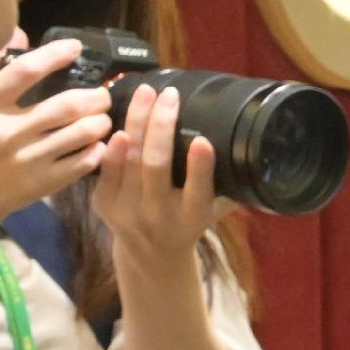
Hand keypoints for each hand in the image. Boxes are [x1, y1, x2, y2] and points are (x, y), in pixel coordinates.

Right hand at [0, 35, 110, 225]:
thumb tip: (19, 34)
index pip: (24, 72)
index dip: (53, 56)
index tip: (75, 47)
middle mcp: (7, 131)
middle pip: (67, 105)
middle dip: (95, 97)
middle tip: (102, 95)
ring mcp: (26, 158)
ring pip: (83, 133)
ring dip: (102, 122)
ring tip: (102, 119)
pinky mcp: (43, 182)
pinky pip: (85, 160)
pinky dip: (98, 148)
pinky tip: (97, 143)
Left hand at [83, 81, 221, 266]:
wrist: (151, 256)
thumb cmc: (189, 223)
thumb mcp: (213, 210)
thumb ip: (225, 185)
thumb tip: (247, 145)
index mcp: (193, 217)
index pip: (197, 190)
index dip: (200, 166)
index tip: (203, 141)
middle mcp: (159, 214)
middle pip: (156, 165)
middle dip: (161, 126)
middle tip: (169, 96)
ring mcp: (128, 210)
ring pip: (130, 159)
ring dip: (137, 122)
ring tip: (145, 93)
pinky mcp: (103, 204)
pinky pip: (107, 168)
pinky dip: (113, 144)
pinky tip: (119, 121)